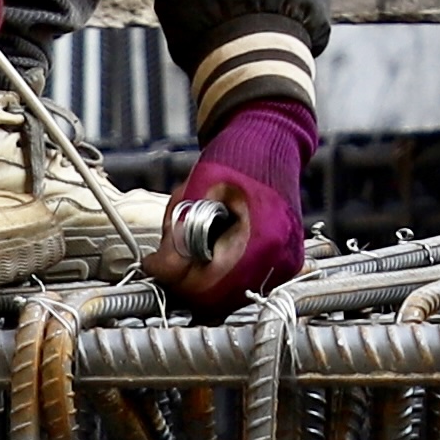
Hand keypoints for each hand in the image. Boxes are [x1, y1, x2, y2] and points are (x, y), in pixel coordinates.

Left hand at [151, 105, 317, 308]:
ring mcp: (284, 264)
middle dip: (185, 282)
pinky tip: (213, 245)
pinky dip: (219, 273)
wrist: (271, 138)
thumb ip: (178, 234)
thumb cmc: (239, 156)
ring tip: (193, 243)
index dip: (173, 279)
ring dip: (200, 279)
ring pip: (227, 297)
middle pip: (217, 302)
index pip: (207, 289)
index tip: (155, 262)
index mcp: (263, 241)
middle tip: (169, 256)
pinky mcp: (281, 263)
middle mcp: (279, 260)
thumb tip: (159, 269)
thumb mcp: (197, 191)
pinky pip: (240, 284)